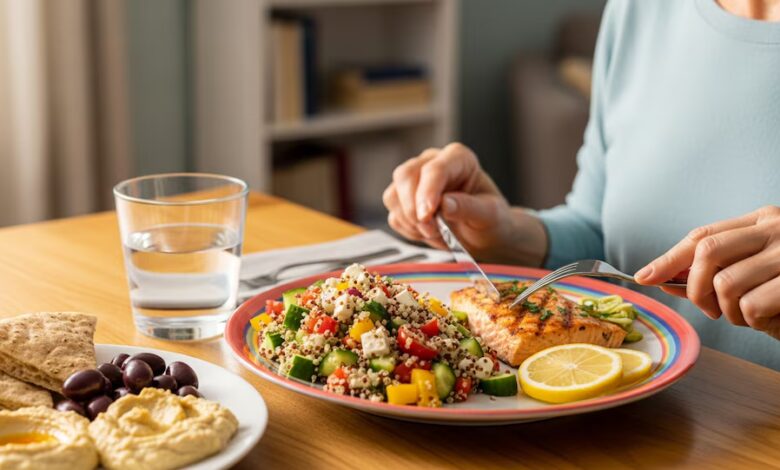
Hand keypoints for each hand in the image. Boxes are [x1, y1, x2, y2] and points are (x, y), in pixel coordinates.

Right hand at [382, 142, 545, 264]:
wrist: (484, 235)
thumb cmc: (491, 220)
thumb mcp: (490, 215)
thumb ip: (469, 207)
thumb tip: (444, 204)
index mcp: (458, 159)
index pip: (435, 169)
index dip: (427, 191)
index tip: (428, 214)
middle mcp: (432, 164)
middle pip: (405, 176)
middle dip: (414, 207)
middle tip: (432, 230)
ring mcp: (415, 181)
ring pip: (393, 196)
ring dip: (411, 221)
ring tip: (436, 232)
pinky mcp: (404, 201)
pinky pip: (394, 215)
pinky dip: (408, 229)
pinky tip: (428, 233)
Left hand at [635, 206, 779, 338]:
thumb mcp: (754, 276)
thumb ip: (712, 274)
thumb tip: (660, 279)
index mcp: (762, 221)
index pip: (702, 235)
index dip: (669, 258)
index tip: (644, 277)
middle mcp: (777, 228)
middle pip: (707, 251)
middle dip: (694, 287)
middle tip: (710, 309)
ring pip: (726, 283)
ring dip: (729, 312)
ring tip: (749, 316)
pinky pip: (753, 305)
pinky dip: (752, 321)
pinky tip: (770, 319)